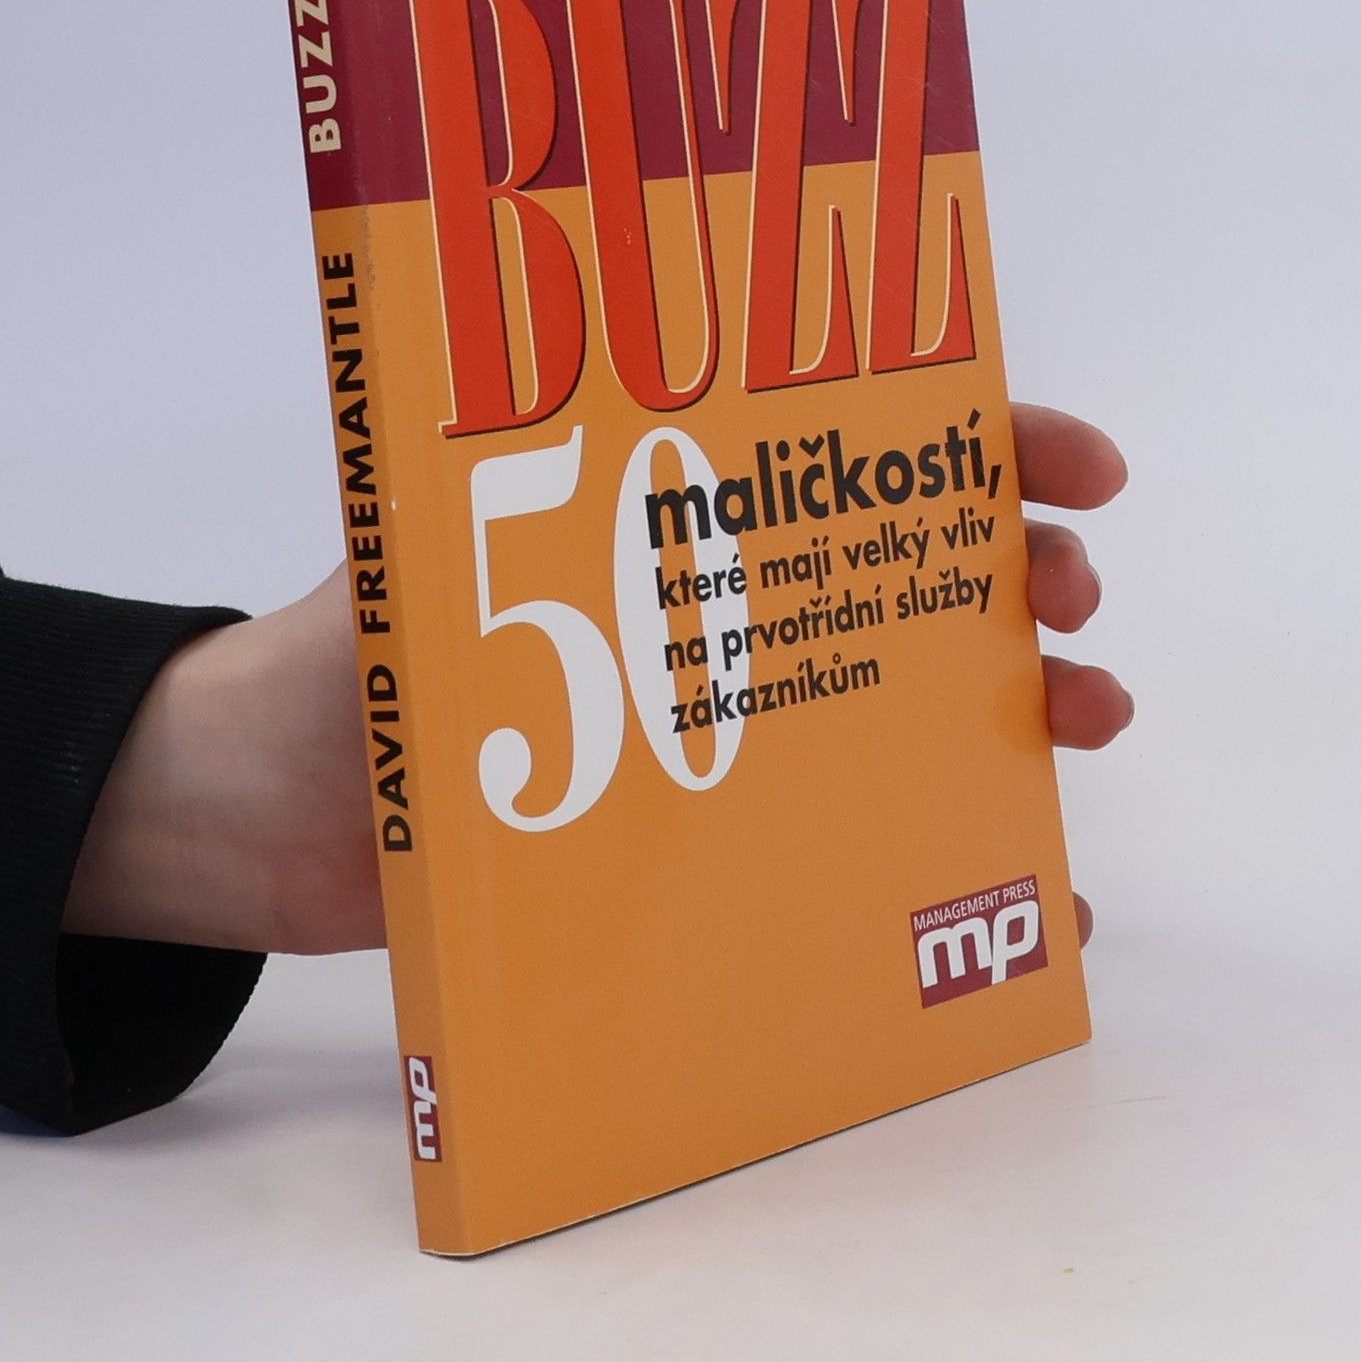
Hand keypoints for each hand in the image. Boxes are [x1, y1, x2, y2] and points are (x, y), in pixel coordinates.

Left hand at [68, 402, 1130, 955]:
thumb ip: (490, 503)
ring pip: (918, 706)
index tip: (1078, 467)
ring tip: (1084, 721)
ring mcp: (730, 727)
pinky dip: (958, 885)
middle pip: (917, 573)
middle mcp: (723, 611)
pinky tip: (1035, 916)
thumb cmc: (347, 661)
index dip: (985, 444)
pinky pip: (859, 852)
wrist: (275, 818)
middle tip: (1065, 601)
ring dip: (1026, 709)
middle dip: (1024, 570)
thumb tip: (563, 446)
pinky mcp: (712, 838)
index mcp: (675, 517)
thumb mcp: (426, 557)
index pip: (854, 450)